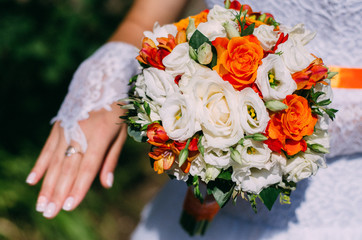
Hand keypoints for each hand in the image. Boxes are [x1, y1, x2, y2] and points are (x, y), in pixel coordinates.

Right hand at [26, 102, 126, 217]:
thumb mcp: (121, 133)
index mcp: (100, 137)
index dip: (78, 188)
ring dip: (47, 184)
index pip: (87, 168)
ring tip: (40, 204)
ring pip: (55, 161)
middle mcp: (81, 134)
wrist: (101, 81)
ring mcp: (67, 130)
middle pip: (68, 168)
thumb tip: (106, 184)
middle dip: (58, 192)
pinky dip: (40, 165)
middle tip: (48, 213)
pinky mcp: (58, 126)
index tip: (69, 206)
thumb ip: (111, 158)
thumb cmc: (116, 111)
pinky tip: (32, 180)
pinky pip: (47, 148)